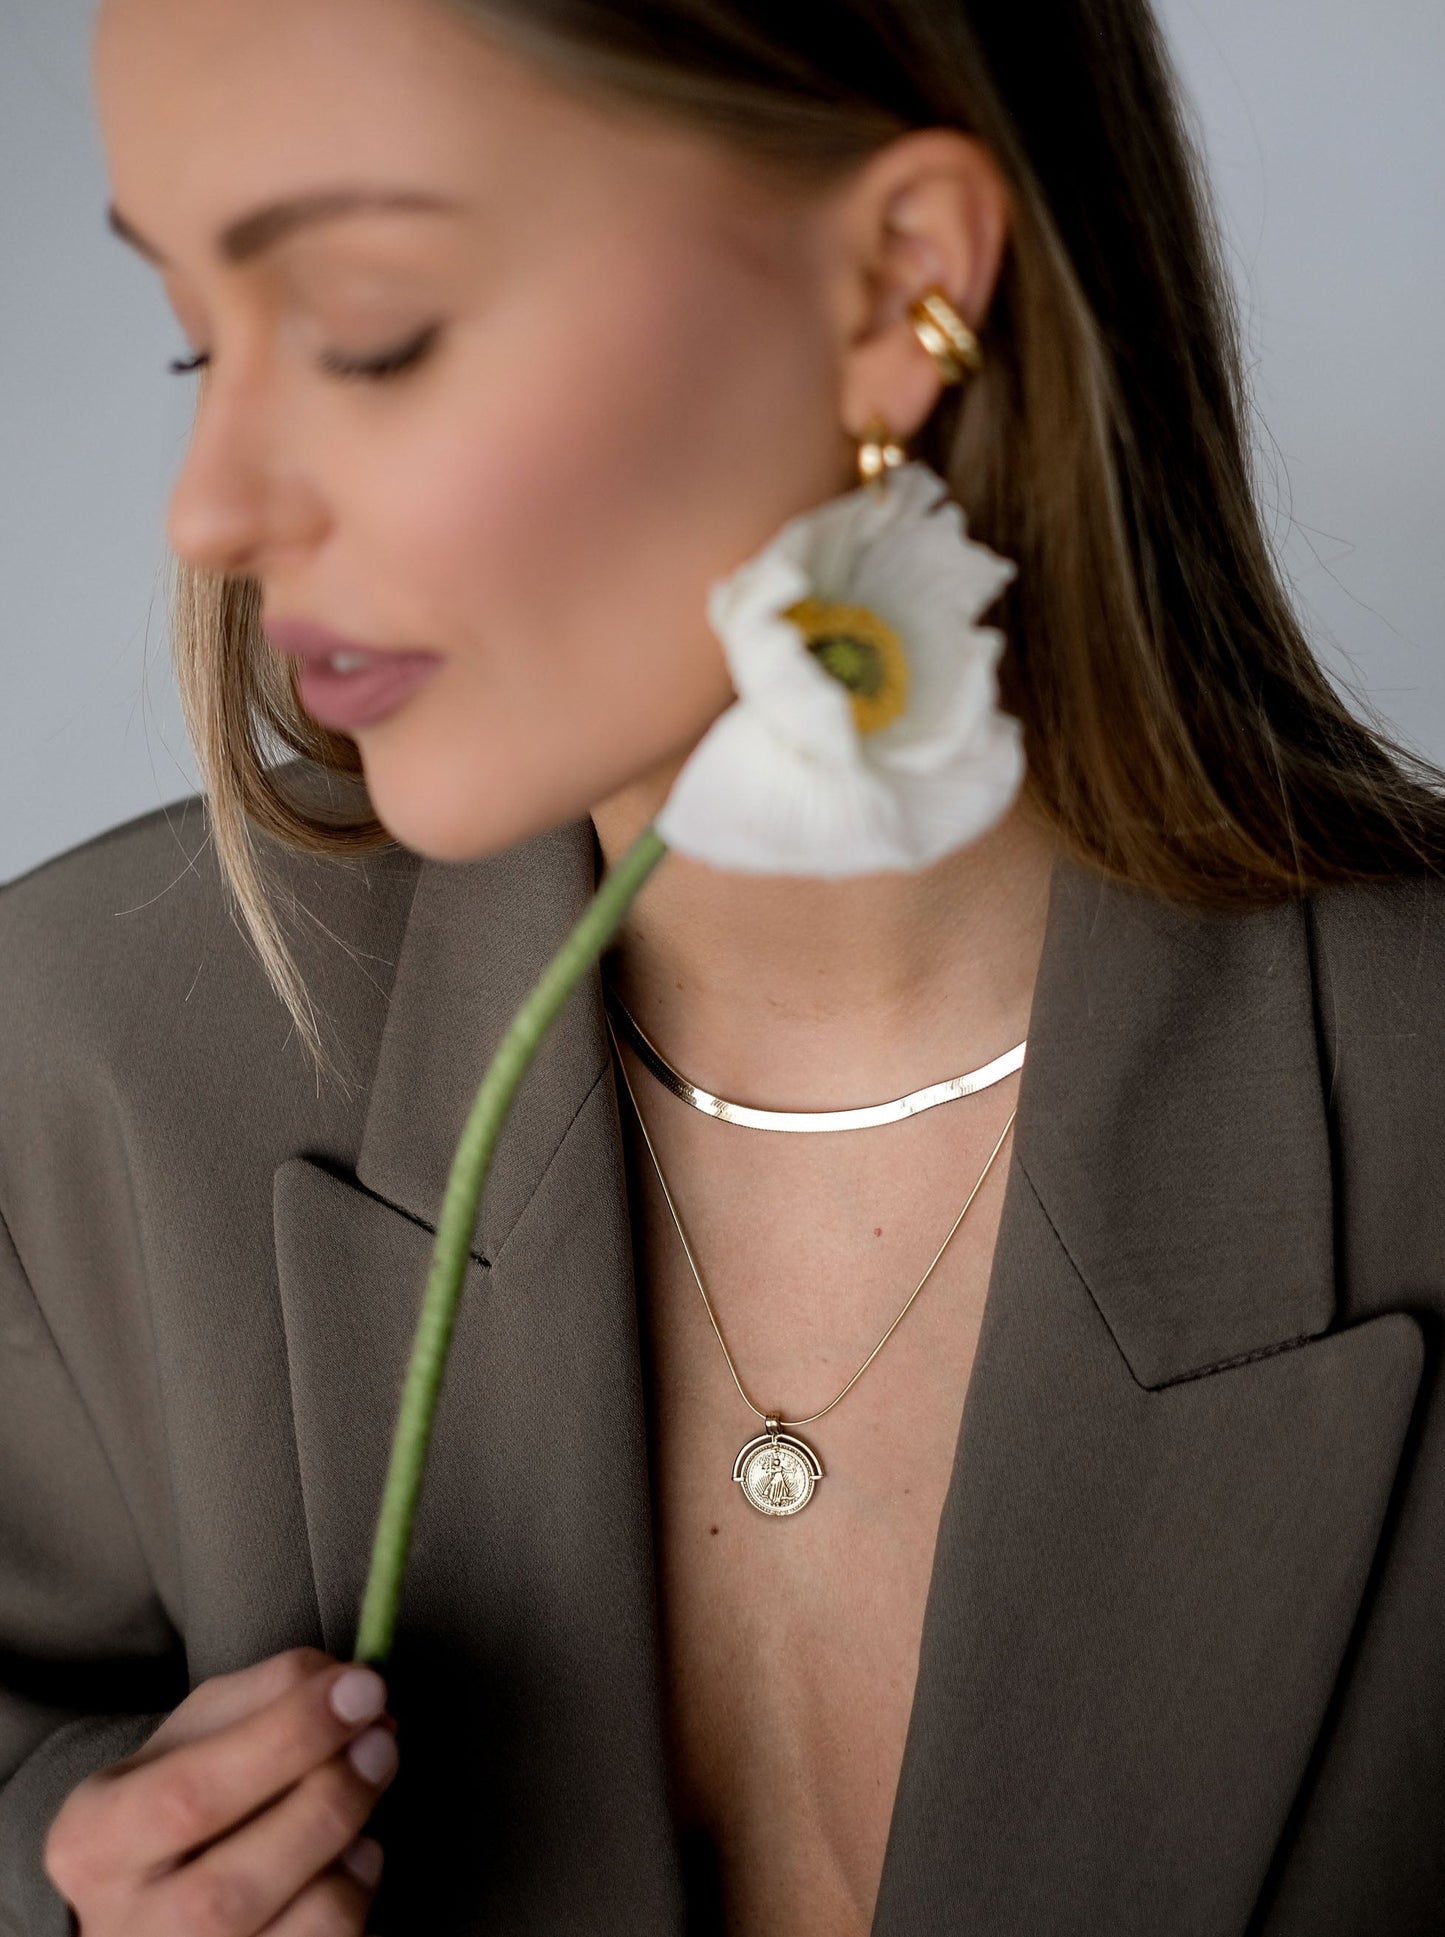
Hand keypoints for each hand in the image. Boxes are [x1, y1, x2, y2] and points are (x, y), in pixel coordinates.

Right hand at [44, 1646, 398, 1934]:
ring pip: (296, 1935)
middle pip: (233, 1890)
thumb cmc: (185, 1794)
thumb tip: (348, 1688)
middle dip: (328, 1801)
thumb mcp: (199, 1729)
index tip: (363, 1689)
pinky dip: (357, 1902)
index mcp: (94, 1841)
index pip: (188, 1797)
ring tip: (362, 1811)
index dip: (287, 1738)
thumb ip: (269, 1690)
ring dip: (351, 1859)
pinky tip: (347, 1868)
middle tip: (382, 1740)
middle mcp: (124, 1929)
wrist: (157, 1894)